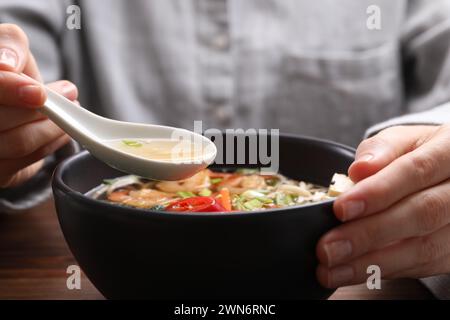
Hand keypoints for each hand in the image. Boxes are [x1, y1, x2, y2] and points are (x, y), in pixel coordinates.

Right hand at [0, 24, 77, 187]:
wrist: (10, 99)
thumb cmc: (9, 70)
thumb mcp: (8, 45)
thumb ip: (9, 44)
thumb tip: (7, 64)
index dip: (10, 90)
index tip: (39, 92)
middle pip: (2, 120)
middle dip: (42, 109)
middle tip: (69, 92)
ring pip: (18, 142)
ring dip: (53, 126)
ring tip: (71, 109)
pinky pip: (27, 161)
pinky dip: (50, 143)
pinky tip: (60, 130)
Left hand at [316, 124, 449, 287]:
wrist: (448, 174)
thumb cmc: (419, 154)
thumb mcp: (402, 140)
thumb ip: (380, 150)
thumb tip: (359, 170)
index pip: (415, 171)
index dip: (377, 192)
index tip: (340, 208)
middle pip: (422, 214)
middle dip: (369, 234)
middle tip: (328, 248)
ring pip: (424, 248)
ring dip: (372, 262)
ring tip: (332, 268)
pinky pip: (424, 265)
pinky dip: (385, 270)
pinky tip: (354, 271)